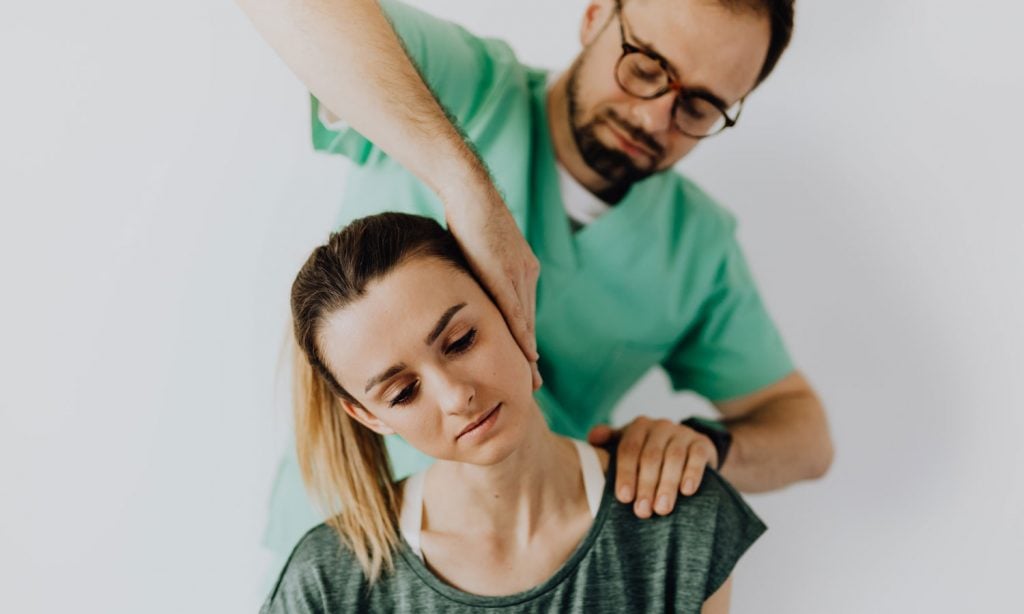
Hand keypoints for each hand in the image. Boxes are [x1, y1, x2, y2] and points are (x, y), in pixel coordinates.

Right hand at [444, 182, 541, 389]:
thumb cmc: (468, 215)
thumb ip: (480, 273)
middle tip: (535, 383)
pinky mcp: (504, 273)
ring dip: (528, 352)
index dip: (525, 340)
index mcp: (522, 269)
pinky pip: (514, 310)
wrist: (470, 191)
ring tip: (531, 378)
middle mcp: (526, 274)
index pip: (523, 313)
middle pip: (528, 323)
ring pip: (525, 322)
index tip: (528, 365)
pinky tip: (526, 354)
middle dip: (530, 354)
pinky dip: (521, 334)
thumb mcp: (477, 252)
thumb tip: (466, 293)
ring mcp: (517, 274)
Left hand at [588, 417, 718, 518]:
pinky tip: (687, 491)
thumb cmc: (648, 453)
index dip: (625, 473)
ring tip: (662, 509)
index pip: (628, 449)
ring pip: (673, 457)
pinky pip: (697, 456)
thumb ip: (608, 442)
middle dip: (645, 485)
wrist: (686, 448)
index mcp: (638, 427)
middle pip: (650, 456)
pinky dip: (692, 473)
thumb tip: (593, 438)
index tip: (624, 498)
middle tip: (642, 511)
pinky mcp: (702, 443)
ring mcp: (682, 433)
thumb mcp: (628, 446)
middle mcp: (660, 426)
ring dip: (667, 485)